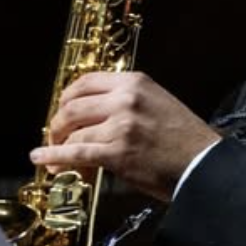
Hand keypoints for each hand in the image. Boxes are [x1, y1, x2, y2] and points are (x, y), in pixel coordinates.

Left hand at [29, 71, 220, 203]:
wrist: (203, 164)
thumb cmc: (185, 138)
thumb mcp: (157, 102)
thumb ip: (126, 101)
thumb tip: (94, 112)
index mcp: (135, 82)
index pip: (86, 81)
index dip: (67, 96)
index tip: (62, 107)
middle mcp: (125, 99)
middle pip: (72, 105)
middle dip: (57, 121)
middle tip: (55, 133)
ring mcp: (120, 126)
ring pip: (74, 131)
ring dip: (58, 144)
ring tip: (53, 154)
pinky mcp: (117, 153)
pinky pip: (77, 153)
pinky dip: (54, 156)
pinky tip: (42, 159)